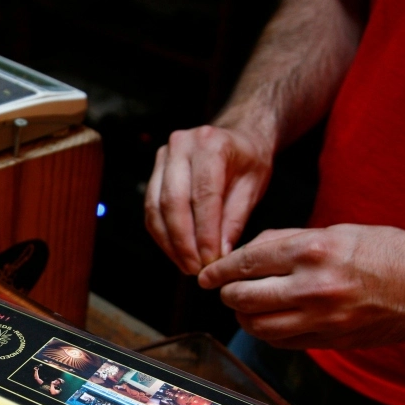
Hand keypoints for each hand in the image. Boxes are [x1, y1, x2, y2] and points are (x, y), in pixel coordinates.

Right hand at [144, 113, 273, 274]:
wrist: (236, 136)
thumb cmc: (248, 160)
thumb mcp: (253, 186)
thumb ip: (235, 219)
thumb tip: (219, 253)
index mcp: (211, 144)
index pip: (203, 195)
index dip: (205, 232)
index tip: (210, 260)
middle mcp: (181, 145)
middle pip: (173, 201)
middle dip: (183, 241)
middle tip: (195, 268)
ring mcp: (163, 156)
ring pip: (156, 206)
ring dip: (169, 241)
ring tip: (186, 265)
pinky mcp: (155, 170)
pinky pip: (151, 207)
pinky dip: (161, 233)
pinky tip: (175, 252)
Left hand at [198, 225, 404, 348]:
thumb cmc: (386, 251)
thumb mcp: (334, 231)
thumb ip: (287, 242)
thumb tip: (247, 254)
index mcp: (313, 250)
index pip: (247, 262)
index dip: (220, 271)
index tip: (208, 275)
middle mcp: (314, 287)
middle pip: (245, 298)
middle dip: (228, 295)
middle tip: (226, 290)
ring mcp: (323, 319)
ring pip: (259, 326)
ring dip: (245, 317)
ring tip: (246, 307)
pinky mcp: (331, 341)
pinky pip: (283, 342)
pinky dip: (269, 333)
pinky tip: (271, 321)